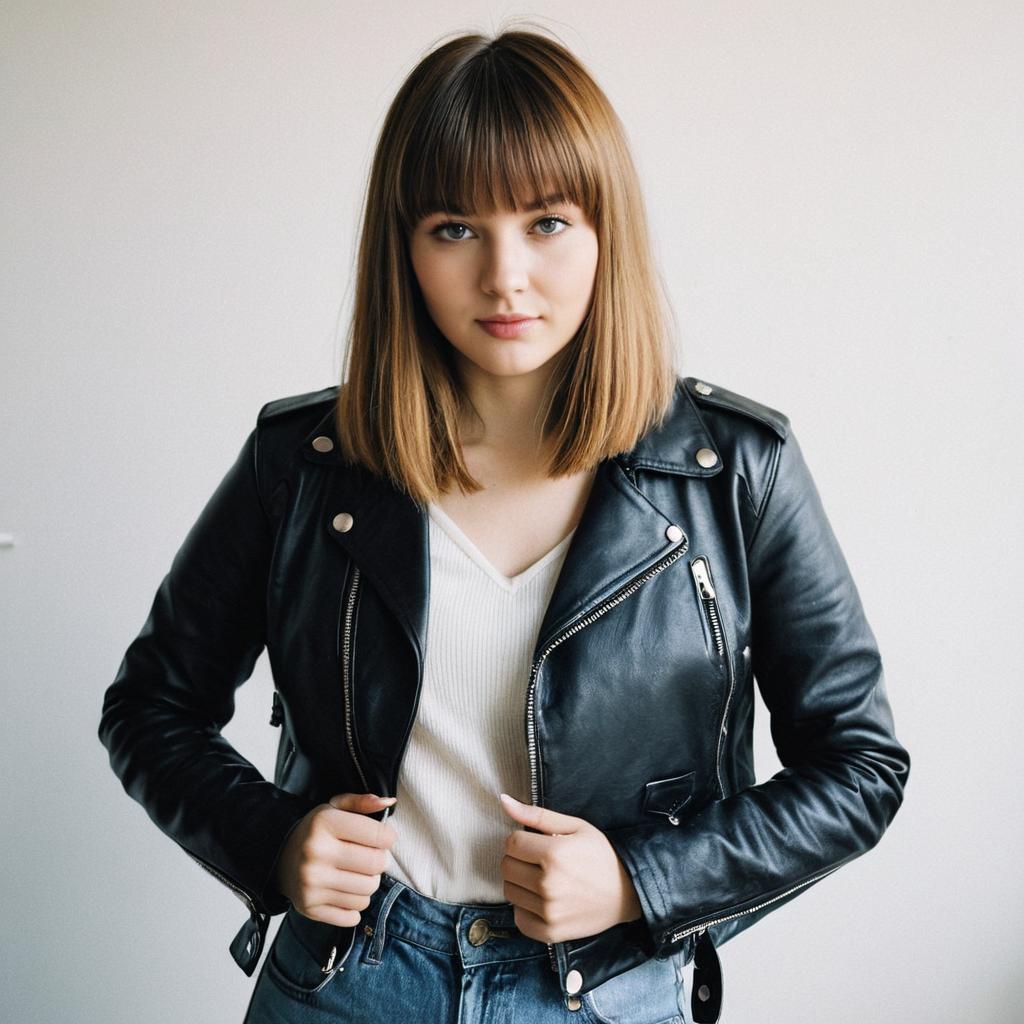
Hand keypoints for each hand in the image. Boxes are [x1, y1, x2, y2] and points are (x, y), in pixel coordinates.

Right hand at [274, 792, 397, 926]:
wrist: (279, 856)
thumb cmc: (316, 831)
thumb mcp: (335, 808)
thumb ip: (362, 802)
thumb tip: (389, 802)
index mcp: (324, 823)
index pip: (379, 835)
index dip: (387, 837)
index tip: (380, 837)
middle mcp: (316, 853)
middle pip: (376, 865)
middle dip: (380, 861)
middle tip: (370, 857)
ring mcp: (312, 884)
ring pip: (368, 891)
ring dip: (368, 883)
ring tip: (355, 872)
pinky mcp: (310, 908)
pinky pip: (353, 915)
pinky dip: (354, 905)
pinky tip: (344, 890)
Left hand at [498, 793, 642, 943]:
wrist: (627, 892)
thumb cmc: (600, 855)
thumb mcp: (575, 826)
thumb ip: (536, 815)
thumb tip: (503, 801)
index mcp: (554, 854)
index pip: (511, 843)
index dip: (520, 839)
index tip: (535, 843)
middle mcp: (548, 884)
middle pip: (506, 866)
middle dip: (518, 859)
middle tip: (538, 860)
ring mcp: (549, 911)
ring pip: (509, 891)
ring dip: (520, 882)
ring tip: (541, 878)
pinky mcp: (550, 932)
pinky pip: (518, 918)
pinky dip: (525, 908)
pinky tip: (541, 899)